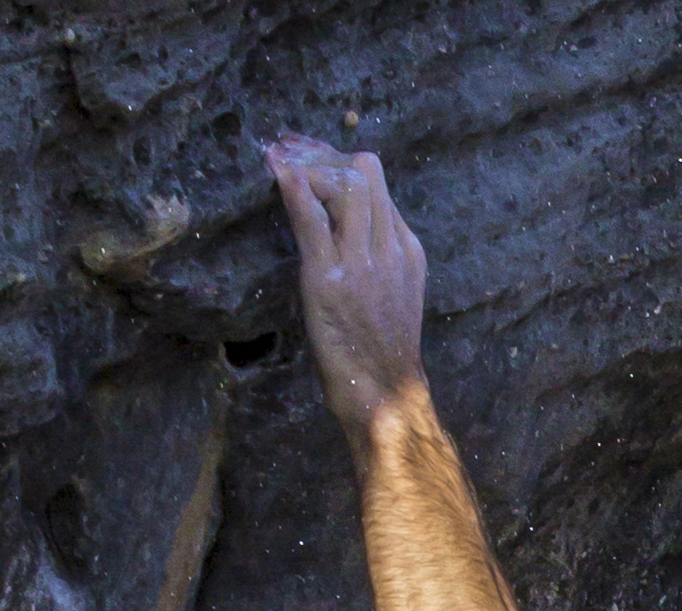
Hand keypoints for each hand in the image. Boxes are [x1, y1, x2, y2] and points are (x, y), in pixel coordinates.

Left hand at [267, 135, 428, 436]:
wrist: (386, 390)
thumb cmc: (381, 348)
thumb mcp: (394, 291)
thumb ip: (377, 255)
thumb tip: (344, 227)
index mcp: (407, 249)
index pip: (377, 184)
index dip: (338, 161)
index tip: (307, 153)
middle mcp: (389, 247)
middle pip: (363, 173)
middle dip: (321, 153)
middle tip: (287, 149)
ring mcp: (362, 262)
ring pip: (343, 185)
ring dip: (305, 163)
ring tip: (275, 156)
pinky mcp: (330, 278)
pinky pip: (312, 219)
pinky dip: (292, 186)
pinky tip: (275, 167)